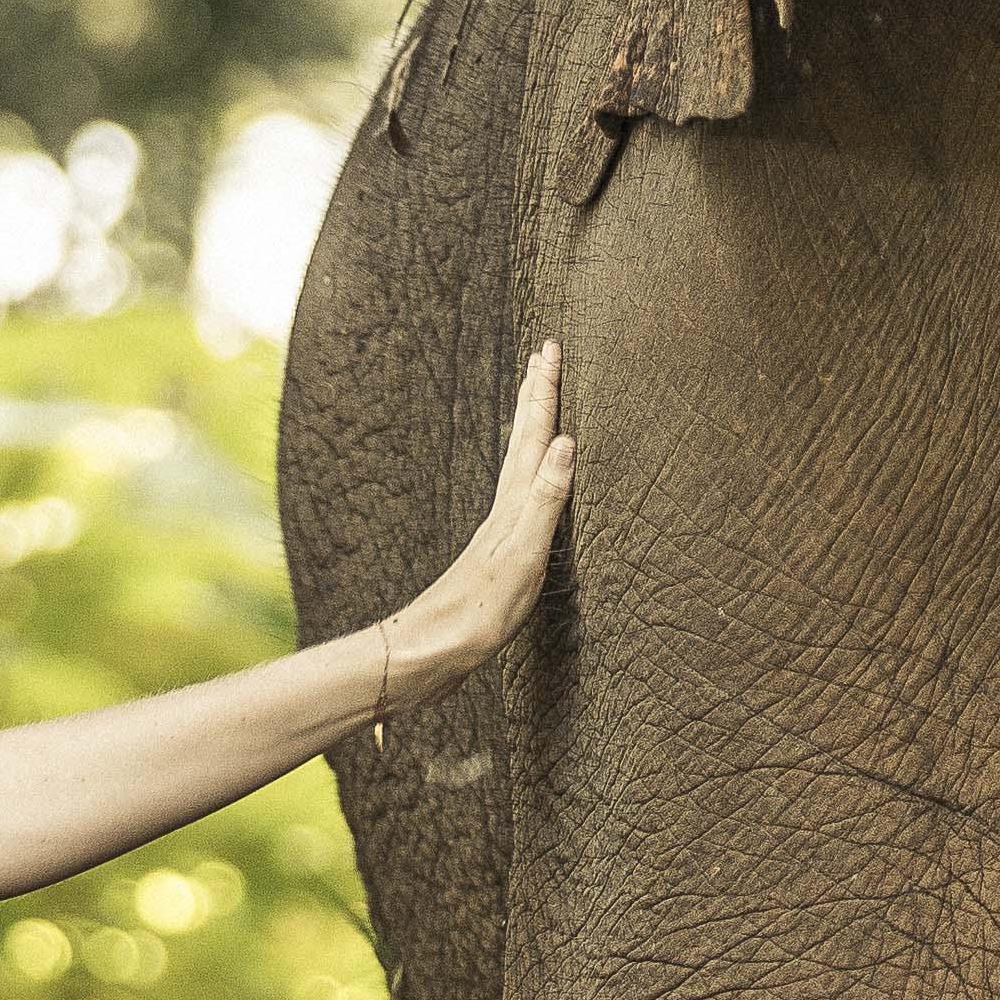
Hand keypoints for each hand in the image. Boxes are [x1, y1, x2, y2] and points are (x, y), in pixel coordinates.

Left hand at [333, 345, 573, 732]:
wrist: (432, 653)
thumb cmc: (478, 611)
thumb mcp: (521, 555)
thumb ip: (545, 498)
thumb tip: (568, 440)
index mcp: (514, 504)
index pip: (536, 435)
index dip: (546, 392)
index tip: (552, 347)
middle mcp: (505, 508)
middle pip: (523, 438)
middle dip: (536, 394)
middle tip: (545, 354)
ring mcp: (499, 529)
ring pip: (519, 461)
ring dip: (531, 426)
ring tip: (538, 400)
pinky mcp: (497, 552)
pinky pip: (520, 492)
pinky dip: (530, 470)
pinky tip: (528, 479)